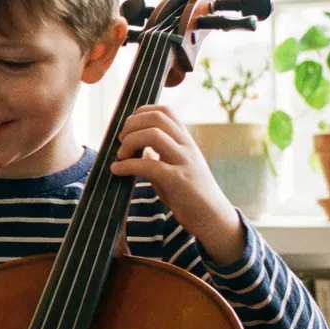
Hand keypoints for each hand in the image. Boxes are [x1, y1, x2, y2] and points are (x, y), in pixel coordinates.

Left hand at [109, 104, 244, 264]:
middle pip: (156, 117)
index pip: (164, 110)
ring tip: (121, 156)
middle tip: (122, 143)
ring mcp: (184, 162)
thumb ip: (158, 154)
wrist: (212, 218)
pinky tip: (117, 171)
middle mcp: (186, 146)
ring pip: (153, 135)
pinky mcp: (179, 180)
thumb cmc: (189, 193)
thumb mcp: (173, 167)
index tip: (128, 129)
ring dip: (129, 142)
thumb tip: (135, 147)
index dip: (141, 113)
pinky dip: (127, 165)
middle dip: (132, 125)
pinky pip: (149, 165)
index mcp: (185, 140)